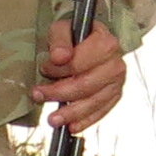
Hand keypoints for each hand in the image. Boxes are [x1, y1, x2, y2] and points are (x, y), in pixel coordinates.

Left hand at [38, 15, 128, 131]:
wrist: (90, 42)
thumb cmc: (75, 37)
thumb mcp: (63, 29)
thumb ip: (59, 40)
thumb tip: (60, 57)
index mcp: (106, 43)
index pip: (79, 62)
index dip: (59, 69)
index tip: (44, 69)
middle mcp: (115, 64)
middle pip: (86, 85)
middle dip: (59, 93)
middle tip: (39, 95)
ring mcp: (117, 82)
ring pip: (94, 102)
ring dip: (71, 113)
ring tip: (52, 119)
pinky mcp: (114, 96)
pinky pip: (101, 112)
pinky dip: (86, 121)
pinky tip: (72, 126)